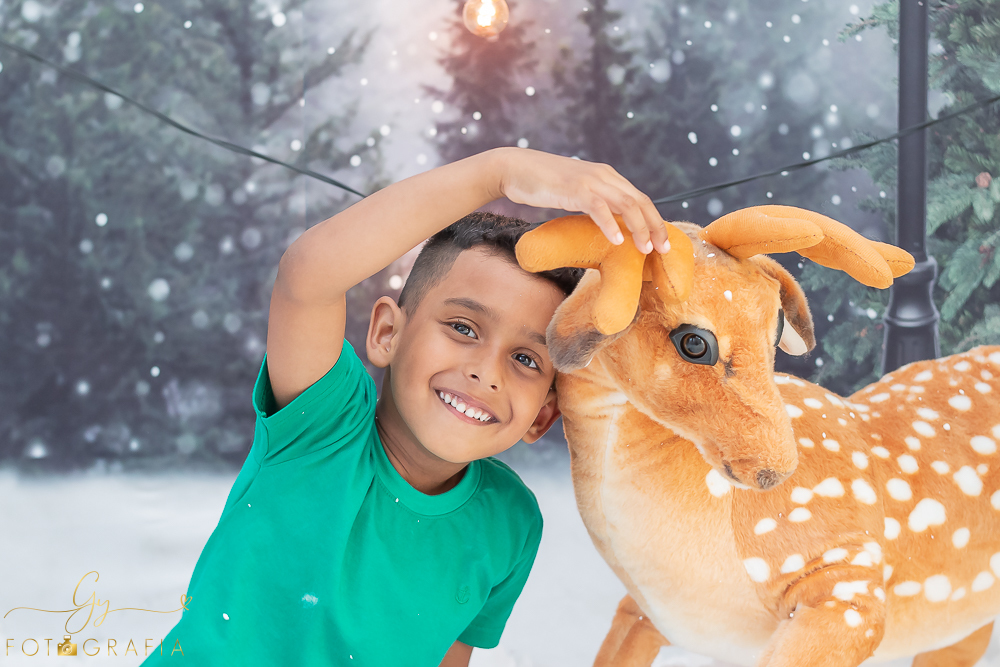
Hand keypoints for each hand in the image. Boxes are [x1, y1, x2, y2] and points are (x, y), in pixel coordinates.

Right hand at [492, 147, 669, 253]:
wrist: (514, 168)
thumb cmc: (542, 184)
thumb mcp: (576, 192)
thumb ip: (594, 202)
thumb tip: (608, 225)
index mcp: (607, 176)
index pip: (640, 198)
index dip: (654, 220)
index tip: (662, 242)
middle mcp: (604, 175)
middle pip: (641, 201)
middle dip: (655, 226)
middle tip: (663, 250)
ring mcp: (589, 181)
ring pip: (626, 204)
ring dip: (639, 228)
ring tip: (645, 249)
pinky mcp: (574, 189)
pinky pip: (599, 208)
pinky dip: (611, 225)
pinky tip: (617, 241)